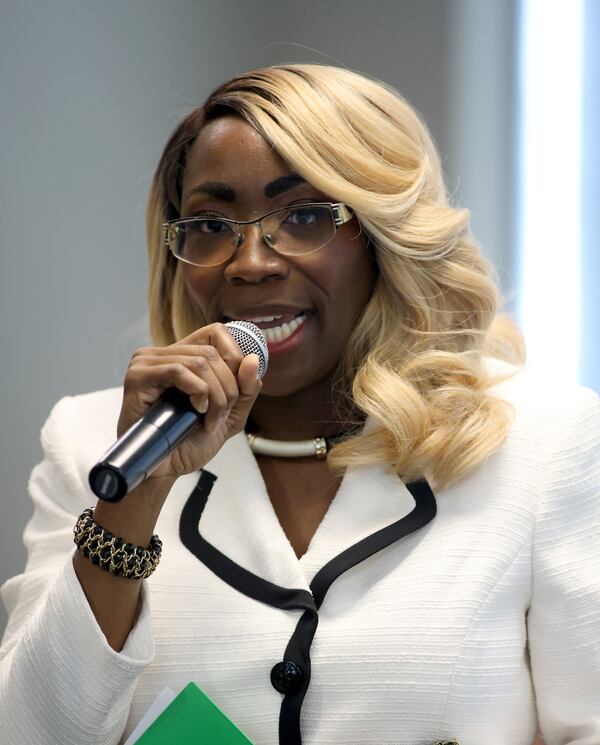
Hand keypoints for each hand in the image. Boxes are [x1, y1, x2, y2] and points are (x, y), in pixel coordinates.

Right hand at [117, 323, 261, 481]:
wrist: (164, 471)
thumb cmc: (189, 443)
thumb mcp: (230, 416)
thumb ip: (246, 389)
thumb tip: (252, 359)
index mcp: (182, 356)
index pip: (216, 332)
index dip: (235, 356)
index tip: (238, 389)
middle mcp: (162, 354)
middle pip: (212, 353)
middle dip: (227, 388)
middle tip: (219, 417)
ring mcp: (147, 362)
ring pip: (199, 362)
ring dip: (215, 396)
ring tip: (208, 420)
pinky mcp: (137, 376)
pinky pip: (178, 370)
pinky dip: (198, 392)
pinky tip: (196, 411)